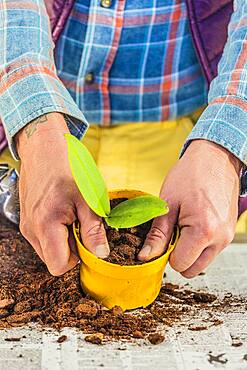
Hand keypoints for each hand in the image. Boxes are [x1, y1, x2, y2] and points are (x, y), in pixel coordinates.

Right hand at [16, 113, 108, 275]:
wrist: (43, 147)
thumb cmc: (67, 167)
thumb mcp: (88, 198)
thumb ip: (93, 229)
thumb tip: (101, 255)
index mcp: (46, 225)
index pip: (59, 266)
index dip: (78, 260)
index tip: (89, 242)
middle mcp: (31, 229)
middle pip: (54, 260)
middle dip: (73, 250)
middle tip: (84, 225)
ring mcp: (27, 224)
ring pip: (49, 250)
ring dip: (65, 241)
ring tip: (74, 216)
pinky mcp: (27, 219)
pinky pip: (44, 237)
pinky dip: (57, 232)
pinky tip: (65, 212)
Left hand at [138, 140, 240, 277]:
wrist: (216, 158)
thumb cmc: (191, 175)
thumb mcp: (167, 204)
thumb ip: (157, 235)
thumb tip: (145, 257)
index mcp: (203, 231)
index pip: (180, 264)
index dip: (166, 253)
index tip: (164, 236)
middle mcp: (220, 239)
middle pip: (192, 269)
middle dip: (178, 255)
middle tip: (173, 230)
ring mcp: (227, 236)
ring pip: (202, 262)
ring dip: (190, 251)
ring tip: (184, 224)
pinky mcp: (230, 232)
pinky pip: (211, 250)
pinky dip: (199, 244)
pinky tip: (194, 223)